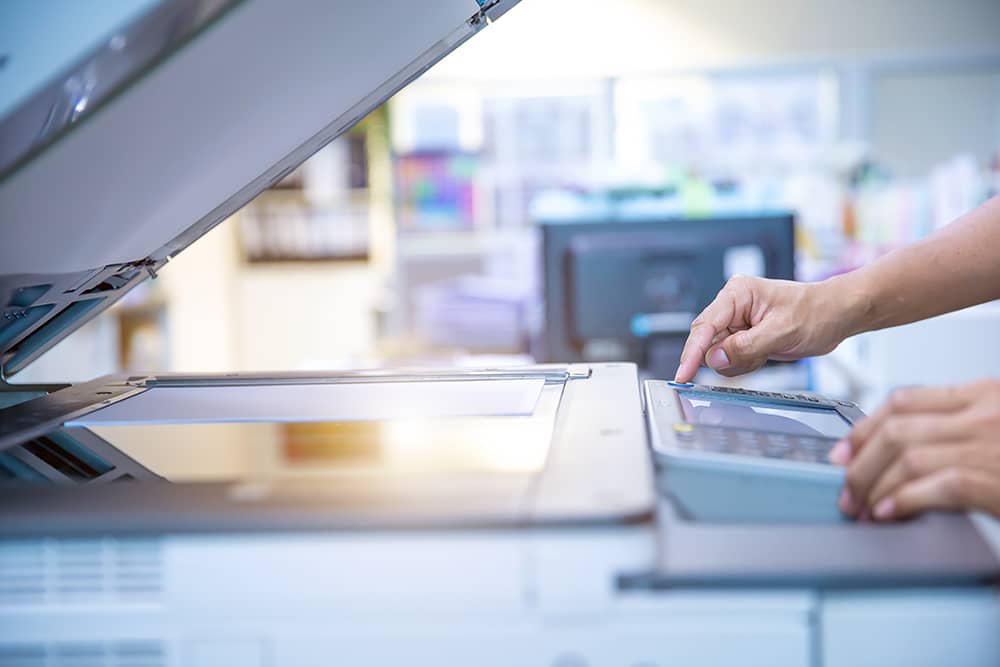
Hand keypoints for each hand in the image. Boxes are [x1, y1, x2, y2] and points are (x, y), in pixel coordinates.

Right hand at [674, 275, 852, 382]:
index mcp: (737, 294)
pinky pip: (732, 359)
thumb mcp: (782, 331)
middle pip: (708, 342)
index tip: (683, 374)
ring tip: (768, 349)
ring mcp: (736, 323)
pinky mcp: (743, 337)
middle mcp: (732, 307)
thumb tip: (715, 358)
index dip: (691, 352)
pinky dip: (747, 363)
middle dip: (727, 357)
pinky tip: (767, 352)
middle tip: (756, 355)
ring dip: (741, 361)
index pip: (704, 326)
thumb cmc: (816, 311)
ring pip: (719, 355)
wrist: (837, 314)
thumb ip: (746, 346)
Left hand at [830, 379, 999, 520]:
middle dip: (860, 466)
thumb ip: (947, 429)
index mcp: (979, 394)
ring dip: (876, 488)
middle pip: (895, 432)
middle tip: (848, 492)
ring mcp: (989, 445)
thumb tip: (885, 453)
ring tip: (865, 509)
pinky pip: (938, 487)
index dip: (862, 430)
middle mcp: (983, 414)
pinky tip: (890, 513)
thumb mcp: (990, 430)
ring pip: (908, 459)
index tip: (842, 454)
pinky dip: (906, 500)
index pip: (900, 403)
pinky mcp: (996, 481)